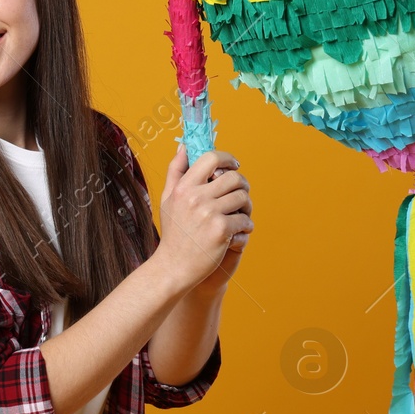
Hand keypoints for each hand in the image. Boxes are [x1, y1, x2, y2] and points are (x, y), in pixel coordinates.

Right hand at [153, 144, 253, 292]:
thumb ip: (176, 171)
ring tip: (241, 215)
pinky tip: (238, 232)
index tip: (234, 165)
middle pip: (233, 177)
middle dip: (242, 185)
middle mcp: (195, 197)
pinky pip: (245, 220)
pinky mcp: (221, 230)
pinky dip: (246, 226)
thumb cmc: (174, 233)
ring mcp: (209, 213)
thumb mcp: (168, 199)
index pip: (211, 158)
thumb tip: (184, 146)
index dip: (227, 158)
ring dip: (246, 207)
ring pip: (242, 198)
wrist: (174, 267)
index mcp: (183, 187)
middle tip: (241, 195)